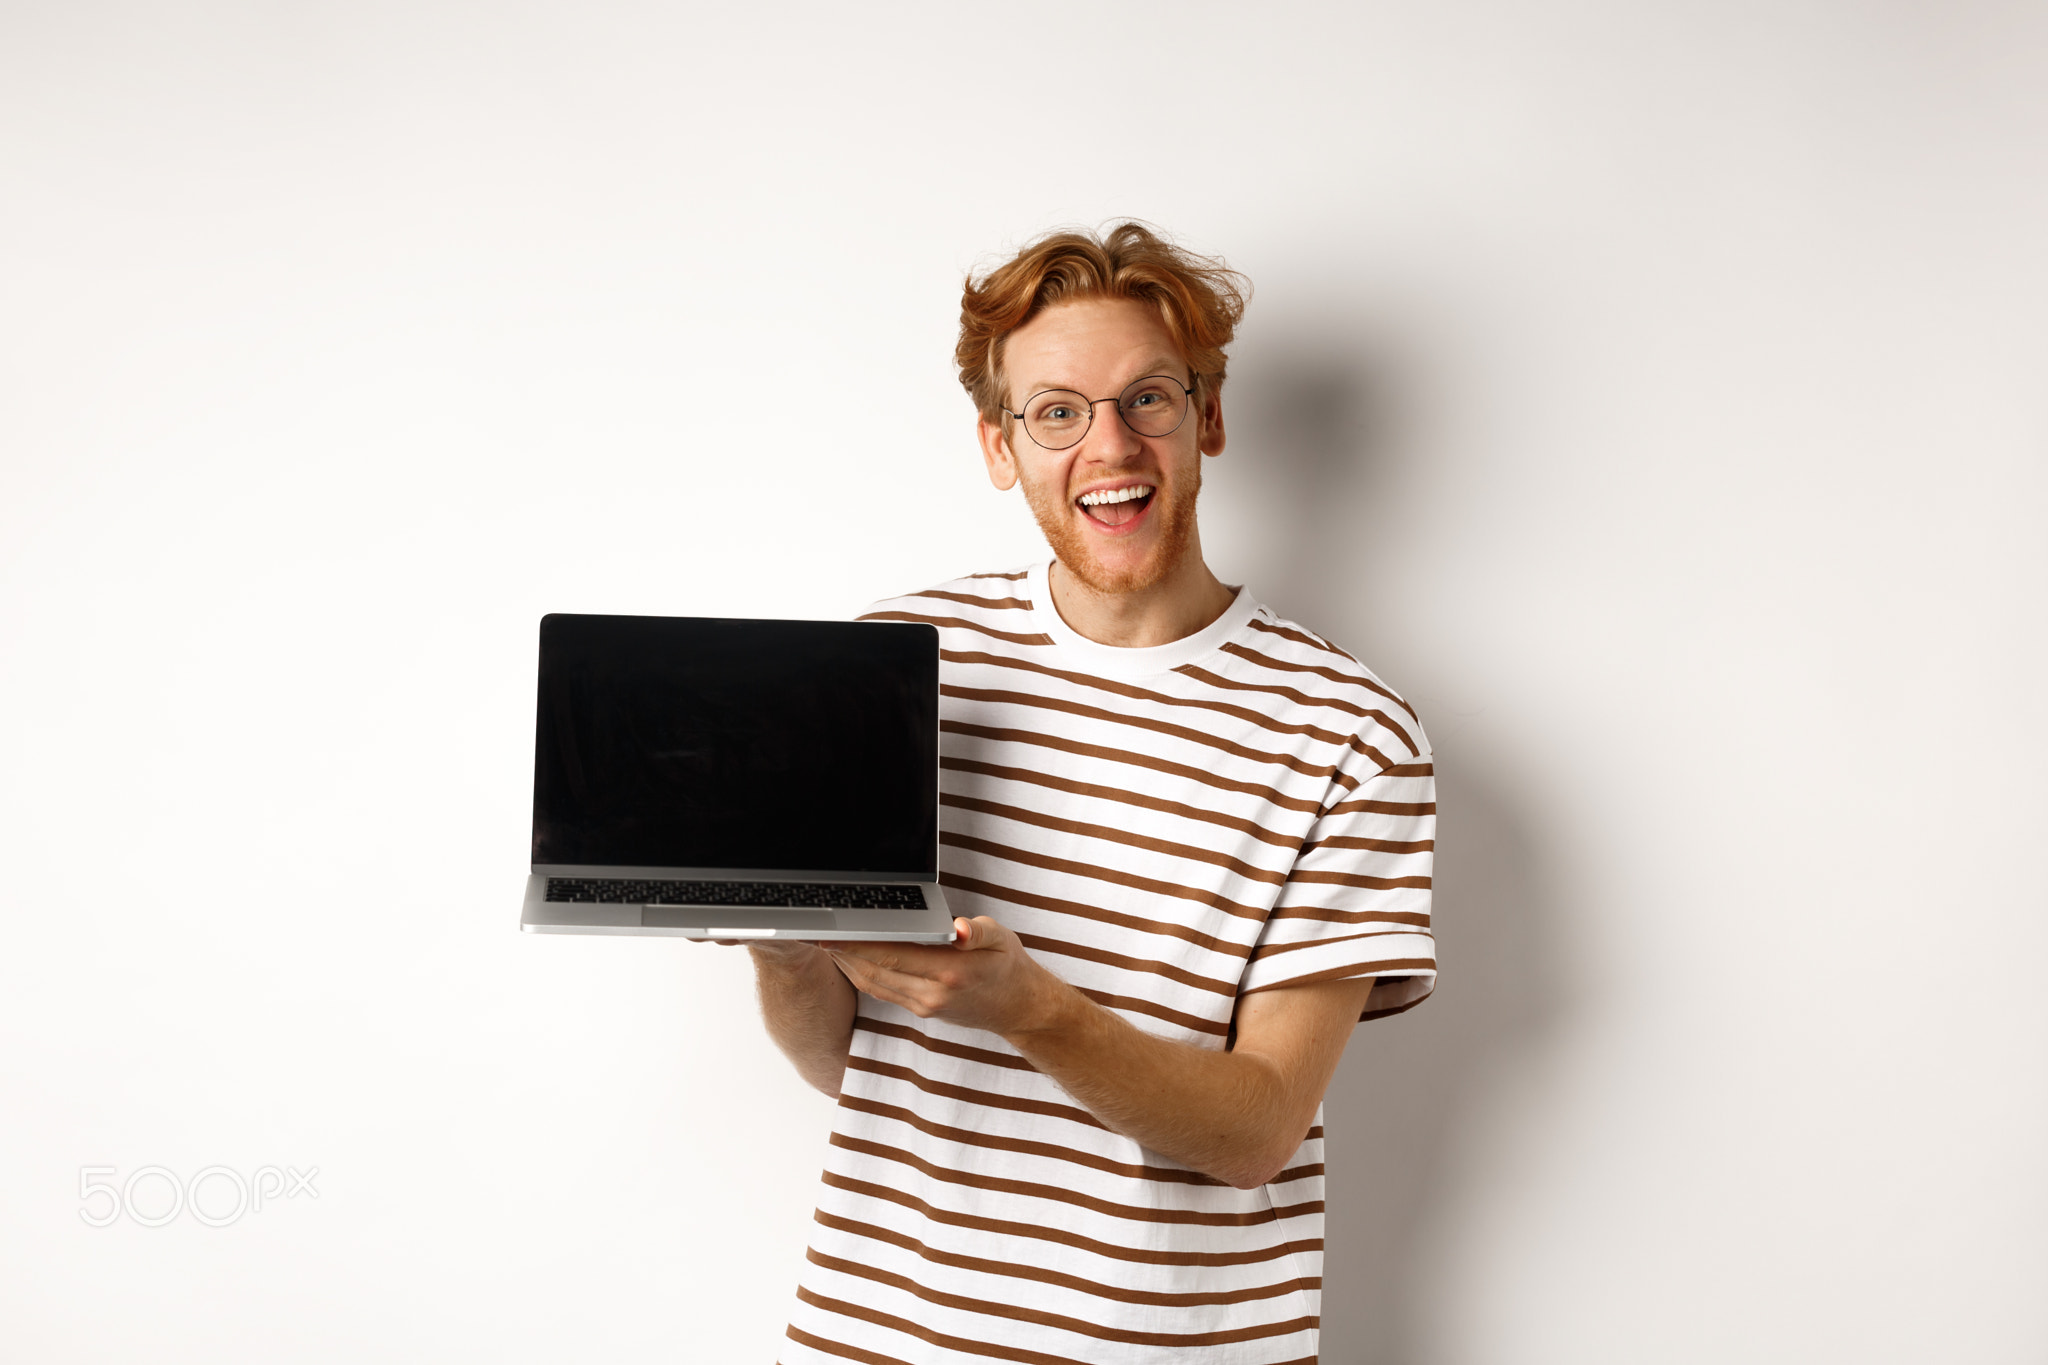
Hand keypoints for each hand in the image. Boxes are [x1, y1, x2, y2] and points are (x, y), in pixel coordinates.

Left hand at [823, 916, 1065, 1036]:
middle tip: (817, 930)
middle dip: (843, 952)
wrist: (1018, 1007)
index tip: (835, 930)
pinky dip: (862, 973)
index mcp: (950, 972)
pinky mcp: (920, 1010)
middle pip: (874, 971)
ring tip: (826, 941)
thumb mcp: (1001, 939)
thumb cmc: (1008, 966)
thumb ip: (978, 932)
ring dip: (847, 964)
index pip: (893, 954)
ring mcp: (924, 1006)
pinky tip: (849, 958)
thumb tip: (960, 929)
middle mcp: (932, 994)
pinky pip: (882, 991)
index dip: (859, 943)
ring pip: (873, 984)